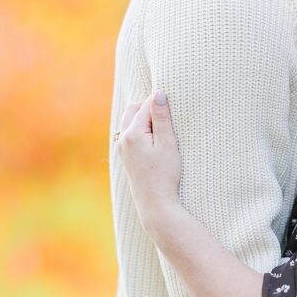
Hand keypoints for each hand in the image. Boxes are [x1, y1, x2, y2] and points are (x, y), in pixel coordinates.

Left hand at [117, 92, 181, 232]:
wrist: (155, 202)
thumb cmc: (165, 173)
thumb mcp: (167, 143)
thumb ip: (162, 117)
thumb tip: (158, 94)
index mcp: (132, 133)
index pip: (146, 106)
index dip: (161, 103)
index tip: (174, 105)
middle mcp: (123, 139)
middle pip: (133, 109)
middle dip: (149, 107)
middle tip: (168, 116)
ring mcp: (122, 148)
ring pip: (130, 121)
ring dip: (144, 118)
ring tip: (162, 127)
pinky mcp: (125, 156)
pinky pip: (129, 133)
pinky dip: (140, 129)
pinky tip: (153, 139)